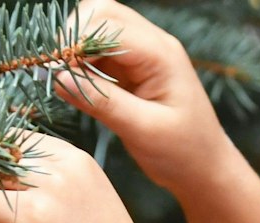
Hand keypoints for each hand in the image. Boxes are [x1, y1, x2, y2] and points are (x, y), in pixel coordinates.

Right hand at [58, 0, 239, 198]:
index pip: (109, 23)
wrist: (204, 169)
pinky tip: (76, 87)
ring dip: (75, 49)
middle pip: (102, 13)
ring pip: (97, 29)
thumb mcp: (142, 130)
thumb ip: (102, 101)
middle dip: (73, 37)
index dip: (76, 40)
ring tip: (65, 81)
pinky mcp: (132, 70)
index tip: (55, 68)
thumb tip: (59, 76)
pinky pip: (99, 53)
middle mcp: (152, 46)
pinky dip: (82, 63)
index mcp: (161, 55)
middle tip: (58, 72)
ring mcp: (143, 55)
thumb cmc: (182, 153)